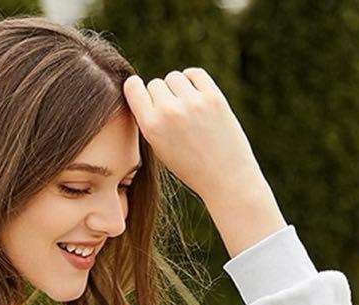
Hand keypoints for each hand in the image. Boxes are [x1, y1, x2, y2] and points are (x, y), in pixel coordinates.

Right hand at [123, 68, 266, 204]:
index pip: (133, 87)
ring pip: (174, 77)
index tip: (143, 95)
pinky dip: (193, 81)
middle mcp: (169, 111)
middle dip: (161, 95)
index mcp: (151, 127)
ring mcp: (192, 102)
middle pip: (155, 84)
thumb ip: (151, 120)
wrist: (224, 176)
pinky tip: (196, 96)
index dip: (137, 89)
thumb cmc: (190, 166)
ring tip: (186, 107)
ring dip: (178, 88)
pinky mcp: (213, 96)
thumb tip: (149, 92)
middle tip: (172, 113)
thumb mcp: (160, 148)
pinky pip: (195, 74)